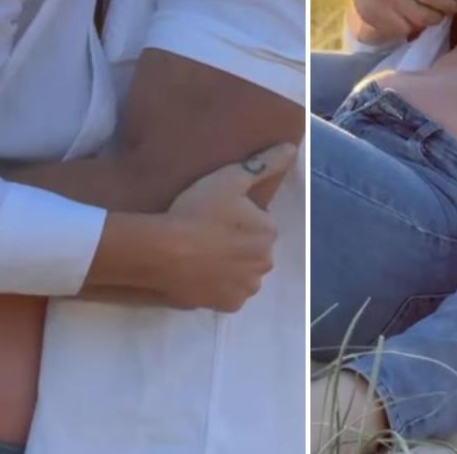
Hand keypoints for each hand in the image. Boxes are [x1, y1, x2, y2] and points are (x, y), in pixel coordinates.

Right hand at [87, 143, 295, 311]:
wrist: (164, 252)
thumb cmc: (198, 210)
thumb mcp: (231, 177)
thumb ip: (265, 163)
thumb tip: (292, 148)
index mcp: (269, 232)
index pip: (260, 222)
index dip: (238, 217)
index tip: (217, 213)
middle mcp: (266, 263)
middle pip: (254, 248)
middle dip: (239, 242)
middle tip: (208, 232)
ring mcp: (247, 288)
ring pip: (243, 272)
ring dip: (231, 265)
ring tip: (203, 253)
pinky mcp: (228, 307)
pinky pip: (229, 292)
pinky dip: (219, 285)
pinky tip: (201, 273)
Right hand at [343, 0, 456, 42]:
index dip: (448, 4)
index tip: (456, 5)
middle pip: (422, 16)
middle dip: (438, 17)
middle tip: (442, 11)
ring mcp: (375, 4)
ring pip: (410, 27)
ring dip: (423, 23)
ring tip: (426, 12)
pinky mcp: (368, 15)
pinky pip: (396, 30)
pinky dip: (407, 26)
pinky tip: (409, 15)